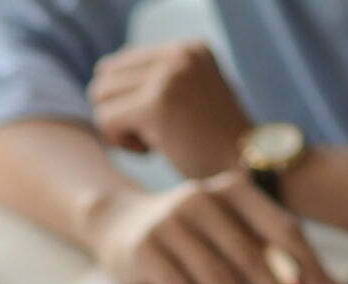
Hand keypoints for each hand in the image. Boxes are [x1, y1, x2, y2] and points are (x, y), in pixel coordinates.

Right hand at [90, 171, 342, 283]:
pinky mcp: (144, 250)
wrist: (118, 221)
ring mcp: (170, 224)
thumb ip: (265, 248)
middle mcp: (202, 200)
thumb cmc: (188, 231)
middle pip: (251, 257)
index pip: (281, 230)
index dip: (309, 266)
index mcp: (234, 190)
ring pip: (217, 277)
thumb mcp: (227, 226)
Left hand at [91, 40, 252, 179]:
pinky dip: (121, 142)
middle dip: (119, 112)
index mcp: (188, 48)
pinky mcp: (156, 104)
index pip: (120, 63)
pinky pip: (106, 119)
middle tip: (152, 135)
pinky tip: (152, 150)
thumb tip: (101, 74)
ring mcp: (169, 76)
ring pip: (100, 96)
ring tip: (154, 141)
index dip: (125, 101)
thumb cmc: (213, 146)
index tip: (156, 122)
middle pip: (105, 78)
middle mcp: (179, 54)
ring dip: (119, 127)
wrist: (247, 172)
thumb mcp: (189, 99)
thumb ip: (155, 81)